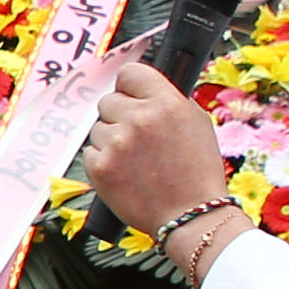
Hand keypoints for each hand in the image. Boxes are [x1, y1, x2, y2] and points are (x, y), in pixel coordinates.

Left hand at [84, 61, 229, 237]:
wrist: (191, 215)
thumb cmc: (197, 171)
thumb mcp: (196, 123)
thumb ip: (167, 101)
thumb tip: (142, 89)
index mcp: (166, 103)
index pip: (130, 73)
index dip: (129, 86)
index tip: (131, 95)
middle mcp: (139, 119)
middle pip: (109, 101)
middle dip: (120, 117)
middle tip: (138, 140)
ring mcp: (117, 143)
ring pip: (98, 128)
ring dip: (111, 141)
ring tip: (137, 161)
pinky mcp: (100, 167)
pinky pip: (91, 153)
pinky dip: (104, 163)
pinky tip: (126, 174)